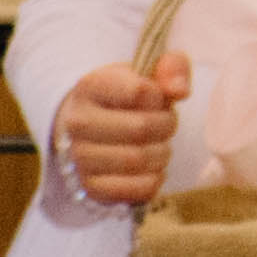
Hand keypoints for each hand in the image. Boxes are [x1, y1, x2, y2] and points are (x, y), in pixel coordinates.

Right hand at [51, 55, 183, 207]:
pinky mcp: (91, 187)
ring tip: (157, 143)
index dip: (160, 96)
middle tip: (165, 122)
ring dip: (162, 152)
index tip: (157, 97)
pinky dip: (155, 178)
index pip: (139, 91)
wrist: (99, 126)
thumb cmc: (132, 94)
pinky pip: (137, 188)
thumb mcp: (152, 70)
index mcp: (91, 86)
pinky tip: (151, 166)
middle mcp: (77, 123)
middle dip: (166, 125)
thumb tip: (180, 90)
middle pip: (141, 128)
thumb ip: (172, 67)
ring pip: (138, 160)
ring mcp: (80, 158)